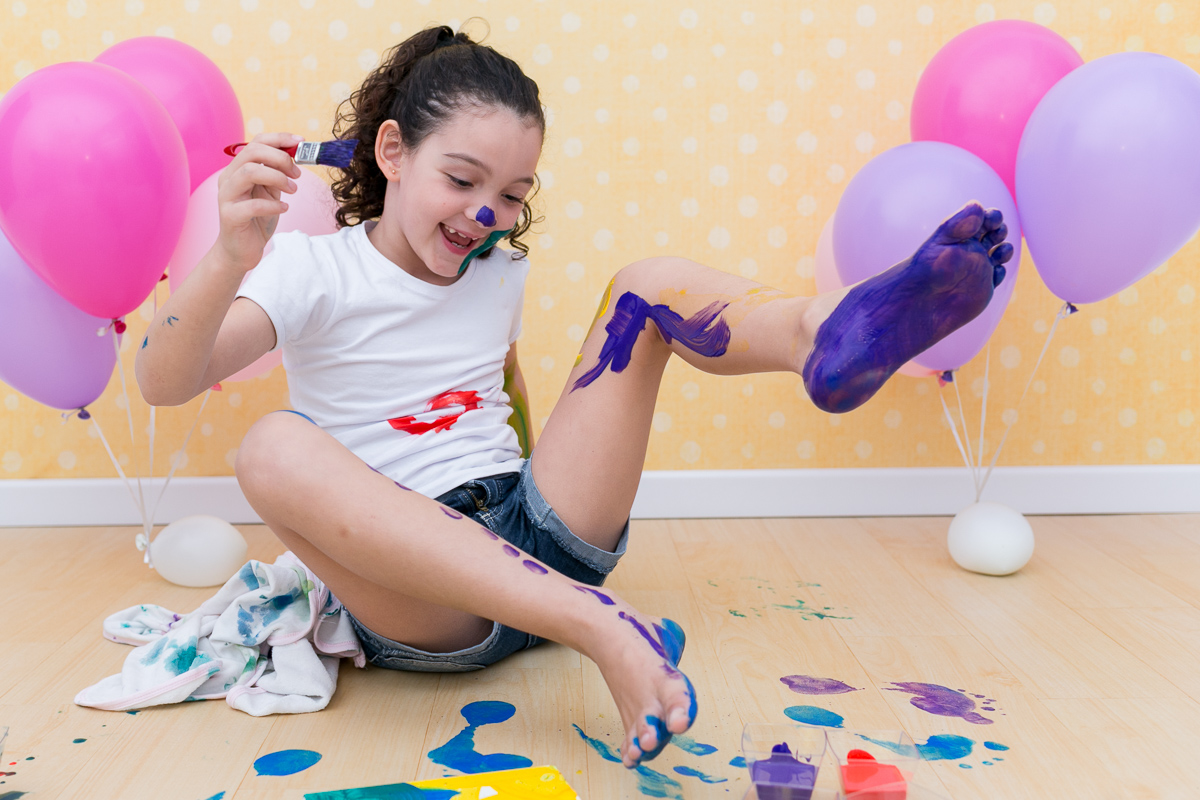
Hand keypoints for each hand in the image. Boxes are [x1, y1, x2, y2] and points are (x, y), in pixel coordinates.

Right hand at [215, 132, 302, 274]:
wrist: (241, 250)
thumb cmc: (257, 219)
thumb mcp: (270, 191)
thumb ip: (278, 174)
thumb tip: (296, 154)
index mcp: (238, 169)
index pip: (255, 142)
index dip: (279, 139)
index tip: (301, 142)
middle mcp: (228, 178)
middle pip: (252, 153)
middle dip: (280, 159)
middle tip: (297, 174)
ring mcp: (226, 196)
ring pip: (249, 172)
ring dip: (277, 178)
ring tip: (292, 190)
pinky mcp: (230, 216)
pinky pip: (252, 204)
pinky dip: (273, 205)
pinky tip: (284, 208)